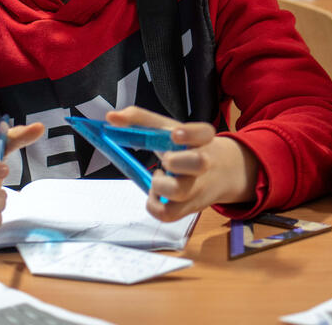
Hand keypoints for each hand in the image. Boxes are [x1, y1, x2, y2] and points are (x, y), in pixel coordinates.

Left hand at [105, 106, 258, 222]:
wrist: (220, 173)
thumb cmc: (186, 149)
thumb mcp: (169, 130)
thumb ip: (139, 119)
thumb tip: (111, 117)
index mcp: (201, 140)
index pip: (203, 132)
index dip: (189, 133)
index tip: (174, 134)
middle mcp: (205, 163)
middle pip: (198, 162)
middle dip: (176, 161)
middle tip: (166, 159)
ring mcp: (198, 187)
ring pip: (178, 190)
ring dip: (160, 184)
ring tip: (159, 176)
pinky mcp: (188, 208)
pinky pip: (168, 213)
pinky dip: (153, 204)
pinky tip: (155, 192)